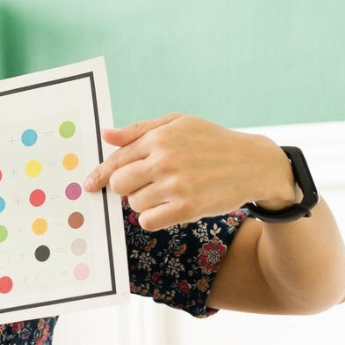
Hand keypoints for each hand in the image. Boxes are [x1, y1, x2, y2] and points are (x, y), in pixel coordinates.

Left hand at [82, 113, 296, 230]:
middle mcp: (165, 160)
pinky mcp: (187, 208)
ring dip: (143, 202)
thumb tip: (106, 134)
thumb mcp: (178, 124)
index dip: (101, 173)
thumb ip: (140, 130)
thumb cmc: (212, 141)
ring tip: (165, 192)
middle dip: (126, 187)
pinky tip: (167, 207)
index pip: (116, 159)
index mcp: (160, 137)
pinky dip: (152, 217)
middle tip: (144, 184)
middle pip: (119, 184)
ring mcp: (175, 185)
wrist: (253, 164)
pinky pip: (148, 221)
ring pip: (133, 204)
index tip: (91, 184)